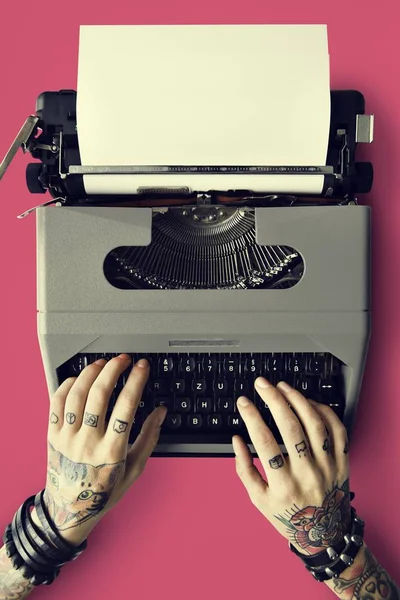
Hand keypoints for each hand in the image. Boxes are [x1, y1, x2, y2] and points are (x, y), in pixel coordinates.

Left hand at [36, 355, 165, 545]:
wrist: (69, 510)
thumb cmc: (104, 491)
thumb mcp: (134, 469)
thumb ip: (149, 437)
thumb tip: (161, 412)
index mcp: (112, 451)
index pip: (126, 406)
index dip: (136, 381)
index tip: (142, 367)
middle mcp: (88, 442)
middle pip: (100, 394)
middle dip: (114, 369)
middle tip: (124, 359)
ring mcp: (67, 437)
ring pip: (77, 394)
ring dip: (91, 372)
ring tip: (103, 363)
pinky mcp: (52, 435)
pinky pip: (56, 402)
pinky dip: (68, 385)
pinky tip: (80, 378)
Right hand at [233, 378, 350, 555]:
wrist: (325, 535)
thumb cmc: (288, 515)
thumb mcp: (258, 499)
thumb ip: (244, 469)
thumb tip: (236, 439)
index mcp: (283, 485)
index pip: (264, 442)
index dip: (251, 417)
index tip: (243, 402)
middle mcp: (307, 474)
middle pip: (291, 428)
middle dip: (273, 399)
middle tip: (262, 384)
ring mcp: (327, 467)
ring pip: (315, 424)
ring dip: (298, 400)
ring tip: (283, 387)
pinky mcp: (342, 462)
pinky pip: (336, 430)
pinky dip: (322, 411)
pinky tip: (307, 402)